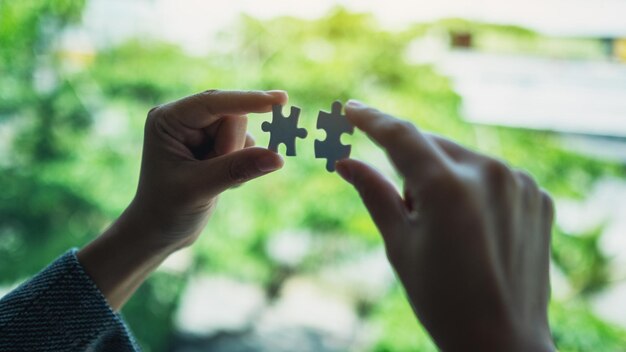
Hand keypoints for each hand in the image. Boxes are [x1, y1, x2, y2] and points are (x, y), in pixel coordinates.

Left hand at [78, 90, 285, 308]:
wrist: (160, 232)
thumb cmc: (168, 209)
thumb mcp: (200, 188)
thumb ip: (238, 169)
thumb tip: (277, 158)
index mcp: (169, 119)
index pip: (213, 102)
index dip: (247, 100)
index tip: (280, 99)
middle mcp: (184, 119)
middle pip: (233, 117)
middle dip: (232, 148)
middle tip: (214, 174)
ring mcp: (201, 132)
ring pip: (242, 133)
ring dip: (236, 161)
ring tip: (210, 182)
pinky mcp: (215, 146)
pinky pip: (246, 147)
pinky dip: (240, 168)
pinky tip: (219, 184)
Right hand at [336, 101, 554, 350]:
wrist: (503, 342)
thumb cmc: (441, 299)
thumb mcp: (399, 245)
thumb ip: (374, 193)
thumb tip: (344, 162)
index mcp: (448, 187)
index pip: (401, 136)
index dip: (372, 120)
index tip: (351, 109)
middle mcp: (490, 174)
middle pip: (432, 147)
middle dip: (411, 166)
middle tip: (410, 211)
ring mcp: (521, 183)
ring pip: (463, 160)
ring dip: (444, 178)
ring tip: (449, 230)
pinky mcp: (539, 195)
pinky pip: (493, 176)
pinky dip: (475, 190)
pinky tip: (477, 230)